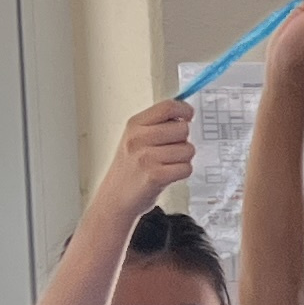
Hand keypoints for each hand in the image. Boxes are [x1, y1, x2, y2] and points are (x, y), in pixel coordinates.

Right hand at [91, 98, 193, 221]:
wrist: (115, 198)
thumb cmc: (130, 168)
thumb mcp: (136, 138)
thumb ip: (158, 124)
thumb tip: (185, 113)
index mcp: (135, 125)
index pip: (168, 107)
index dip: (184, 110)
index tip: (188, 116)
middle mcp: (139, 139)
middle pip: (182, 128)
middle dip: (183, 140)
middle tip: (170, 150)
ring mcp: (146, 157)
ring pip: (188, 149)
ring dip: (183, 159)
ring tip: (167, 164)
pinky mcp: (155, 176)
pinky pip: (186, 168)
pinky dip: (182, 173)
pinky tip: (168, 174)